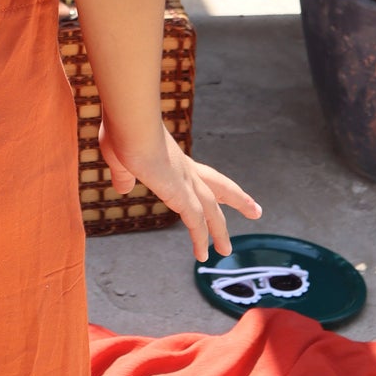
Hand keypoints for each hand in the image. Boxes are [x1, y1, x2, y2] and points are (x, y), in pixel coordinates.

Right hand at [99, 119, 260, 260]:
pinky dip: (201, 238)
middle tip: (255, 210)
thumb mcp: (120, 156)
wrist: (130, 122)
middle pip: (219, 186)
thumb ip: (123, 174)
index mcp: (173, 158)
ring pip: (213, 209)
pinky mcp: (181, 194)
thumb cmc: (123, 130)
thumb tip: (123, 188)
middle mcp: (185, 168)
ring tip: (226, 250)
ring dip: (221, 230)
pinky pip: (196, 222)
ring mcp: (186, 181)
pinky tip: (202, 254)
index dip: (209, 184)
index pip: (198, 174)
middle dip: (237, 199)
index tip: (218, 194)